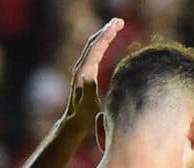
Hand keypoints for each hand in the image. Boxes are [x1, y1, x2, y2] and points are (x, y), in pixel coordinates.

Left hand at [65, 17, 123, 131]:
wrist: (74, 121)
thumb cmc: (84, 116)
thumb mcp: (87, 106)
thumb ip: (89, 91)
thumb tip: (90, 75)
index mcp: (84, 72)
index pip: (96, 48)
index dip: (106, 36)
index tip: (117, 25)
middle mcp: (81, 67)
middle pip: (94, 42)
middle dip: (106, 30)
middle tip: (119, 21)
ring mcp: (82, 69)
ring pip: (93, 46)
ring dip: (104, 34)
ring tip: (116, 26)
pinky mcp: (85, 72)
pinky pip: (94, 52)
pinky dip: (102, 43)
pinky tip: (108, 40)